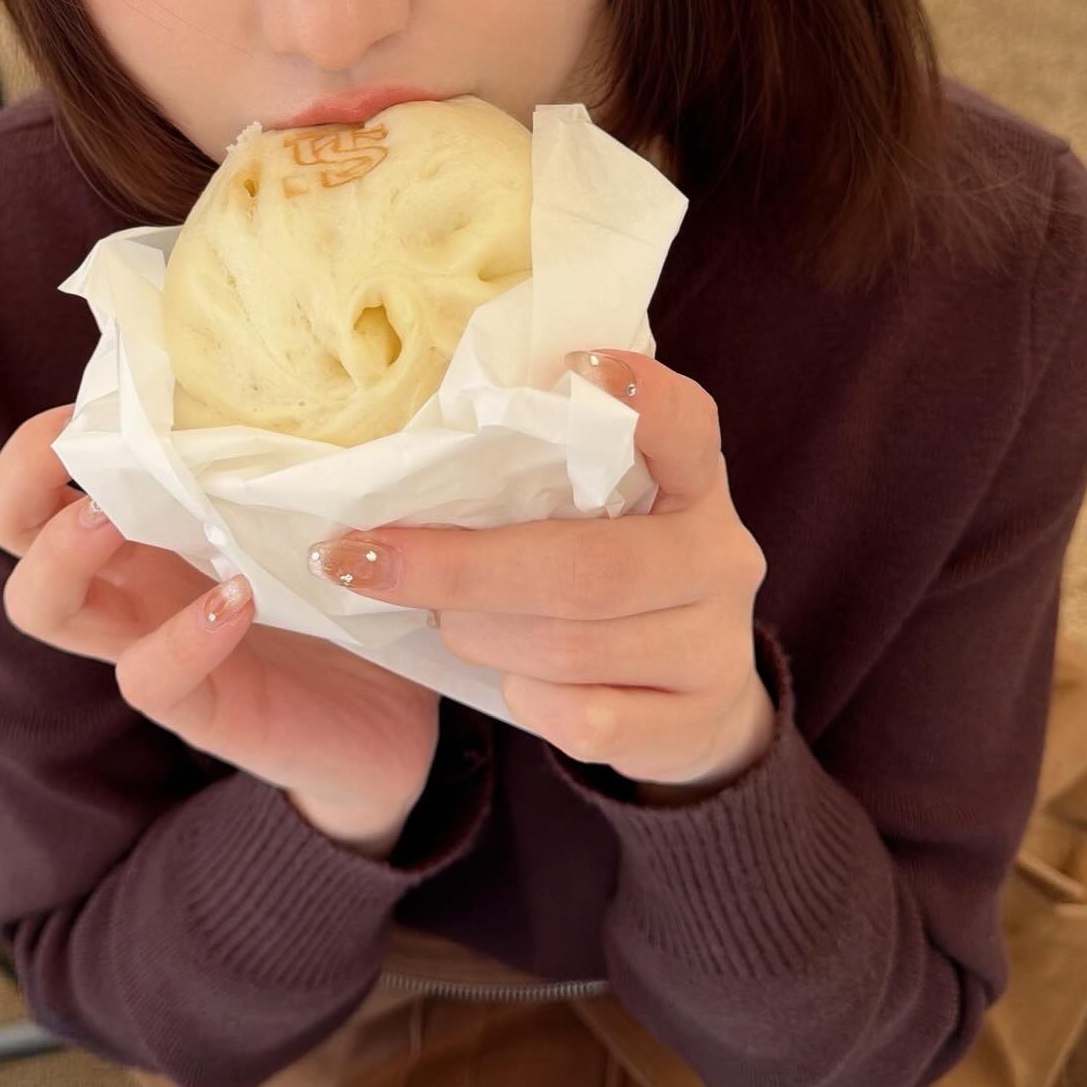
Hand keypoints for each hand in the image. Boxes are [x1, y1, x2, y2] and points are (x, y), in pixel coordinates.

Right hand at [0, 408, 440, 855]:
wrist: (398, 718)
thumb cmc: (342, 587)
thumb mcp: (302, 499)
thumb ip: (277, 447)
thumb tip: (276, 356)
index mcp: (143, 528)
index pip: (39, 482)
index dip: (38, 441)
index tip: (93, 398)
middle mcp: (128, 585)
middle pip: (12, 535)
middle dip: (22, 483)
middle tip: (77, 446)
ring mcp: (151, 647)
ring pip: (45, 608)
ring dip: (65, 551)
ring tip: (112, 515)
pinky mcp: (202, 709)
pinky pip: (149, 680)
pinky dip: (179, 639)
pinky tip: (234, 600)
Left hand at [307, 351, 773, 801]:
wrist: (689, 696)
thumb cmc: (607, 570)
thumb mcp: (599, 510)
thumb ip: (546, 477)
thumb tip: (409, 457)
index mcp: (693, 480)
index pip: (686, 424)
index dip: (643, 395)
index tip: (577, 364)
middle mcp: (719, 556)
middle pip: (587, 568)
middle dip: (461, 569)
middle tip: (367, 561)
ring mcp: (715, 646)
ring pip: (571, 648)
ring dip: (479, 632)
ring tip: (440, 617)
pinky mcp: (695, 722)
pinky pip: (585, 718)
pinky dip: (526, 696)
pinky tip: (511, 677)